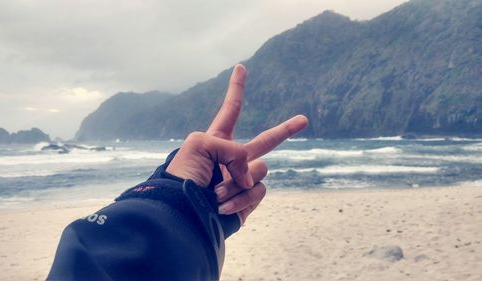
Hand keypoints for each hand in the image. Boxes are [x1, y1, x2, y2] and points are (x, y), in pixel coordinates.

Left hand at [166, 64, 307, 222]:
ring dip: (237, 181)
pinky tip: (223, 206)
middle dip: (285, 131)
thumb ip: (234, 150)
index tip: (241, 68)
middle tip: (303, 120)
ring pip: (260, 169)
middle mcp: (233, 158)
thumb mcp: (201, 145)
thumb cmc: (184, 175)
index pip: (231, 110)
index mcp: (217, 140)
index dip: (236, 89)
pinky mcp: (248, 198)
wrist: (182, 212)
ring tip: (216, 191)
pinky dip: (242, 198)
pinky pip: (259, 190)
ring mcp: (243, 178)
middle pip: (266, 141)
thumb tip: (250, 176)